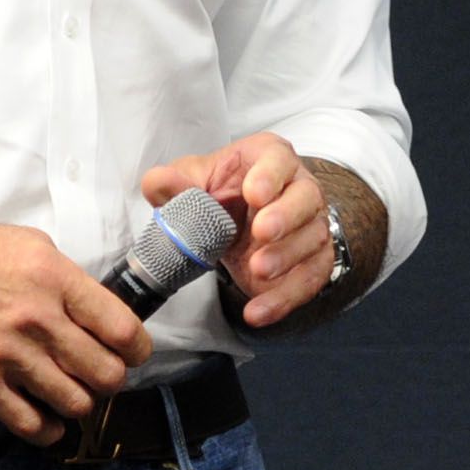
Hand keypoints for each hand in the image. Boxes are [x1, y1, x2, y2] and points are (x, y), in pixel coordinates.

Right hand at [0, 219, 149, 441]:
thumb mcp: (27, 245)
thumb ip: (67, 278)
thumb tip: (99, 309)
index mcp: (54, 279)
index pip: (122, 329)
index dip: (138, 349)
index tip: (134, 353)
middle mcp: (36, 318)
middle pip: (105, 373)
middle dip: (112, 379)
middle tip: (103, 375)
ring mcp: (6, 355)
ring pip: (74, 402)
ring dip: (80, 403)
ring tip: (73, 394)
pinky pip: (30, 423)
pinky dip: (48, 429)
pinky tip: (49, 420)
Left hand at [143, 135, 329, 329]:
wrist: (237, 225)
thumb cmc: (222, 194)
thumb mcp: (193, 182)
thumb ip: (176, 183)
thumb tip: (157, 182)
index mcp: (270, 159)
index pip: (278, 159)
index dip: (270, 175)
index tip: (254, 193)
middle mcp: (299, 188)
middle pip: (307, 197)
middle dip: (286, 217)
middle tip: (260, 233)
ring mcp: (310, 225)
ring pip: (313, 239)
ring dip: (286, 258)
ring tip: (257, 271)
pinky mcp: (312, 260)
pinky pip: (309, 280)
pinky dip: (284, 299)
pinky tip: (258, 311)